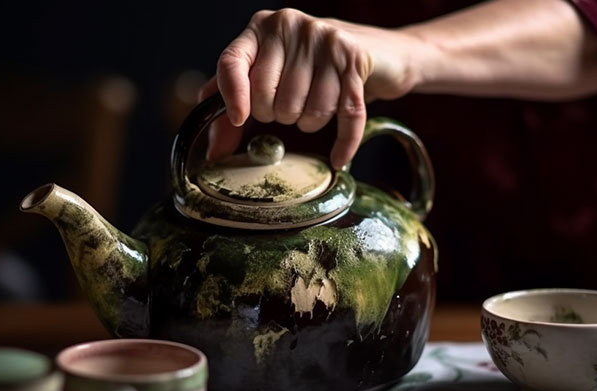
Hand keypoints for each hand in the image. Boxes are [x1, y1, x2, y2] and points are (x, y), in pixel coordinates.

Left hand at [198, 8, 419, 167]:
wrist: (383, 53)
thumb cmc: (317, 67)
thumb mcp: (273, 74)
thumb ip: (236, 102)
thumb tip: (213, 148)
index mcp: (262, 28)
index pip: (231, 64)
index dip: (230, 97)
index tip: (237, 121)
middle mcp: (290, 26)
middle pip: (269, 98)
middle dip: (281, 115)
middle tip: (295, 103)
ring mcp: (324, 41)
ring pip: (306, 110)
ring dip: (312, 122)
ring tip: (319, 105)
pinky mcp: (355, 60)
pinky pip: (344, 115)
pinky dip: (343, 143)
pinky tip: (339, 158)